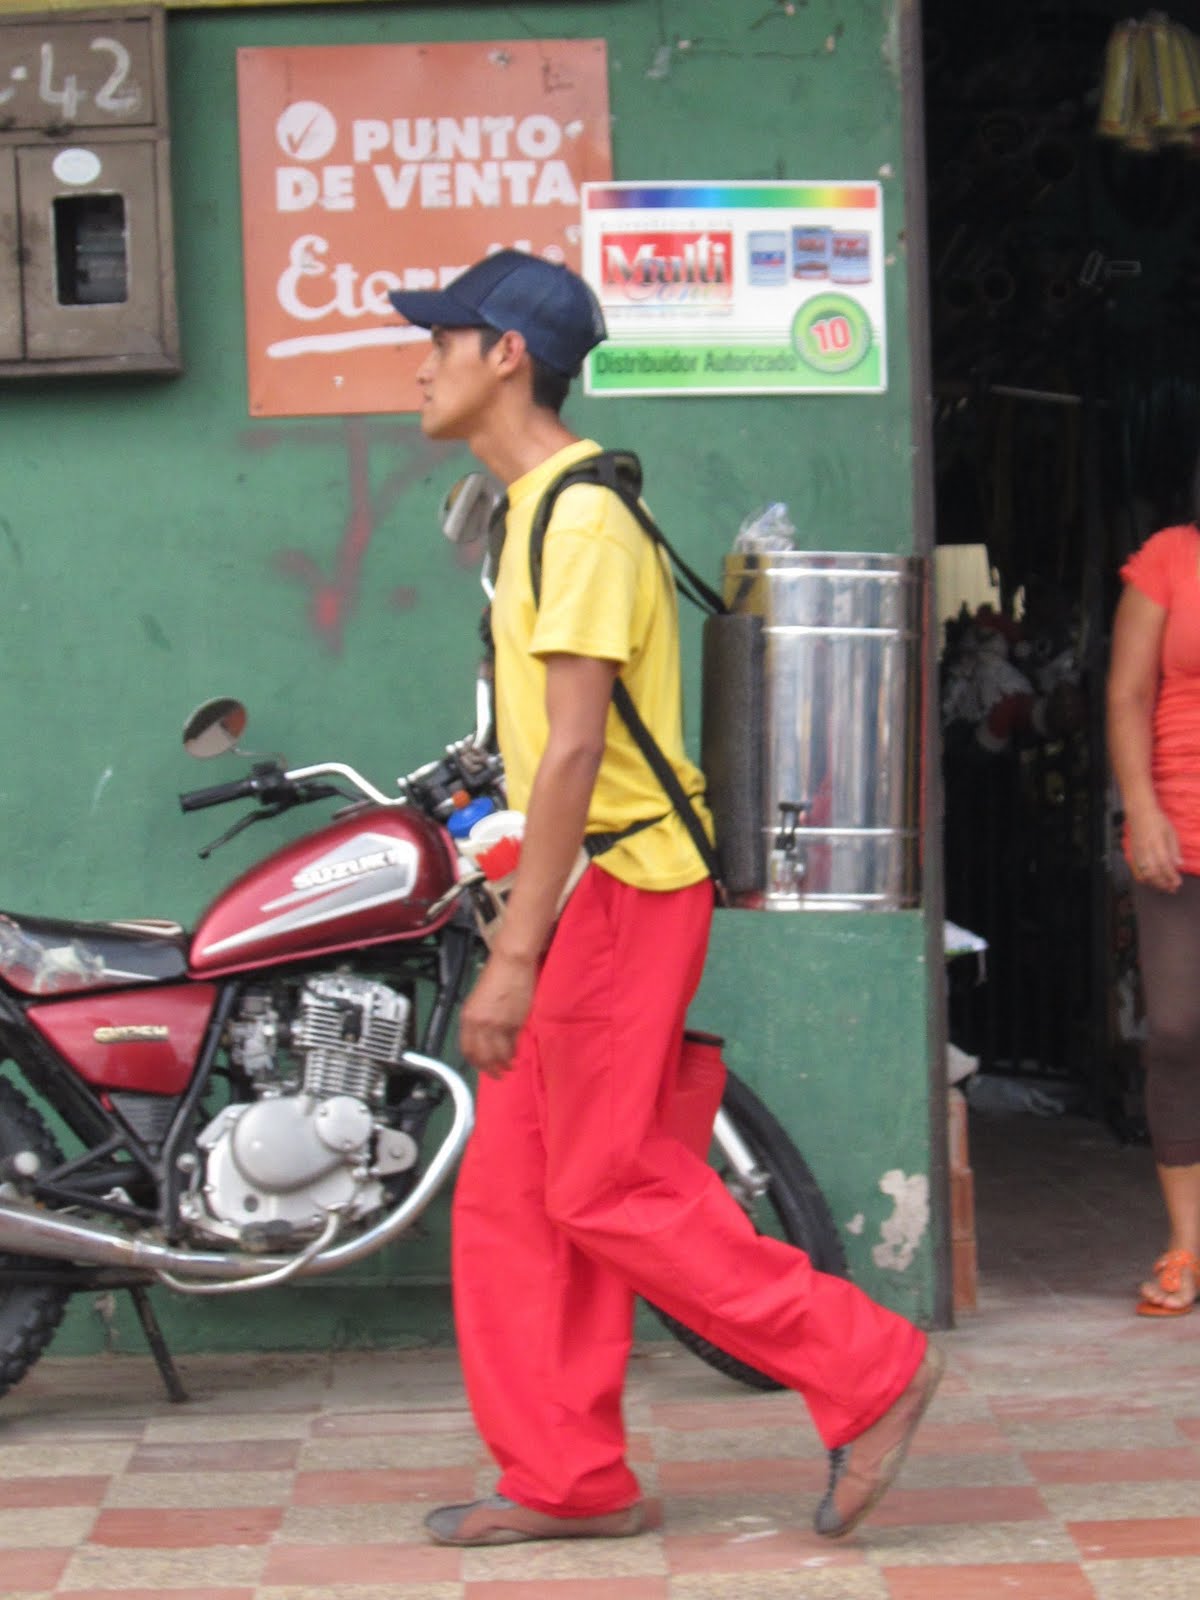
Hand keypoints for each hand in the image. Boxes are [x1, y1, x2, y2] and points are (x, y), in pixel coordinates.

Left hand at [459, 949, 536, 1076]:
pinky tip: (516, 1054)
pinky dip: (514, 1052)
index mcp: (467, 1017)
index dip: (475, 1063)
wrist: (511, 964)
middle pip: (483, 1057)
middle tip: (498, 1075)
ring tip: (509, 1066)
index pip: (467, 1049)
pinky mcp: (514, 1023)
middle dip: (490, 1070)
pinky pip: (513, 1044)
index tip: (482, 1068)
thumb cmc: (495, 977)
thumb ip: (478, 1020)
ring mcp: (498, 1025)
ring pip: (499, 1054)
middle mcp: (480, 1024)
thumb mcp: (477, 1000)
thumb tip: (484, 1039)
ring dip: (505, 1064)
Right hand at [1128, 804, 1182, 892]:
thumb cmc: (1157, 820)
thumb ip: (1174, 850)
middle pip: (1153, 873)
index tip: (1178, 883)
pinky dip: (1143, 879)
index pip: (1164, 865)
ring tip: (1163, 887)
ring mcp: (1137, 853)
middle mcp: (1145, 850)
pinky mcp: (1132, 854)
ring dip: (1154, 884)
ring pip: (1144, 874)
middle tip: (1172, 889)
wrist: (1139, 813)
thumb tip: (1179, 865)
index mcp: (1156, 844)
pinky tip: (1150, 882)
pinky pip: (1135, 871)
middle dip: (1164, 884)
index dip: (1171, 876)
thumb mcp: (1171, 832)